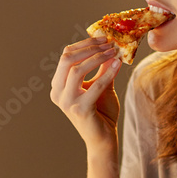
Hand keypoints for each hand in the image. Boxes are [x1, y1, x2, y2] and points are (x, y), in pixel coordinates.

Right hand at [50, 37, 121, 151]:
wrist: (103, 139)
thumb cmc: (101, 113)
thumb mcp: (101, 85)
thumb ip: (102, 67)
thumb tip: (110, 46)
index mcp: (58, 85)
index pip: (66, 56)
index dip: (84, 44)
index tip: (103, 38)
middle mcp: (58, 93)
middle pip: (67, 59)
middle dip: (89, 48)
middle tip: (108, 43)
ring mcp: (67, 102)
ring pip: (77, 70)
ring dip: (97, 58)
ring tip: (114, 52)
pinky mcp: (80, 110)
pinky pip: (94, 86)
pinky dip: (107, 74)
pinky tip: (118, 65)